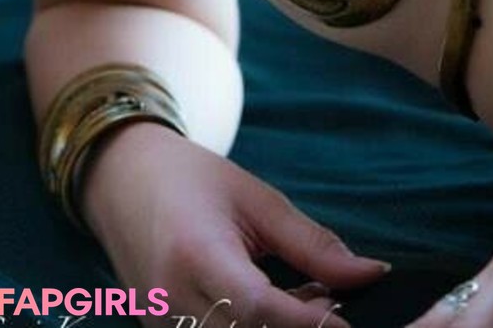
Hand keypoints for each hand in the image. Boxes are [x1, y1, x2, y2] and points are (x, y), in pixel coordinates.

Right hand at [81, 122, 390, 326]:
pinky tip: (277, 309)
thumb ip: (313, 244)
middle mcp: (171, 303)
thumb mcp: (257, 199)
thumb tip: (371, 274)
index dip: (310, 321)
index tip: (350, 319)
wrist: (121, 182)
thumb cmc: (193, 180)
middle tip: (337, 302)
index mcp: (195, 255)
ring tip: (308, 299)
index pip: (259, 306)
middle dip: (300, 327)